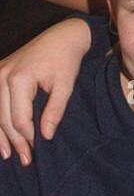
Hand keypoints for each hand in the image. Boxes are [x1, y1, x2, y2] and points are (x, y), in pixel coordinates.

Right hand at [0, 19, 91, 163]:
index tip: (35, 152)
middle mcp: (2, 75)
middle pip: (3, 118)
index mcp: (20, 78)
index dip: (27, 138)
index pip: (19, 118)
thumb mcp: (66, 84)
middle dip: (14, 141)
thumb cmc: (66, 59)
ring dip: (0, 135)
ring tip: (7, 155)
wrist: (62, 35)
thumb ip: (55, 110)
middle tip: (25, 160)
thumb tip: (45, 137)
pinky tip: (0, 136)